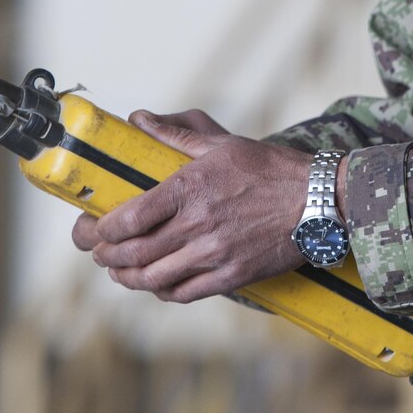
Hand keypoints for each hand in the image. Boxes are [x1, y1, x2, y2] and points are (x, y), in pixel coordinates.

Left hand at [68, 108, 313, 303]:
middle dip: (105, 256)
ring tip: (118, 272)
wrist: (320, 200)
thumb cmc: (271, 168)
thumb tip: (138, 119)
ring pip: (154, 278)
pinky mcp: (233, 276)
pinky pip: (186, 293)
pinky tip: (157, 285)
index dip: (102, 230)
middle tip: (97, 252)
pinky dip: (163, 292)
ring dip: (128, 278)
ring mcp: (215, 253)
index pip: (129, 218)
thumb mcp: (221, 144)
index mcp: (190, 188)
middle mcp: (198, 224)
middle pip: (134, 252)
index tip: (93, 229)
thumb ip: (175, 134)